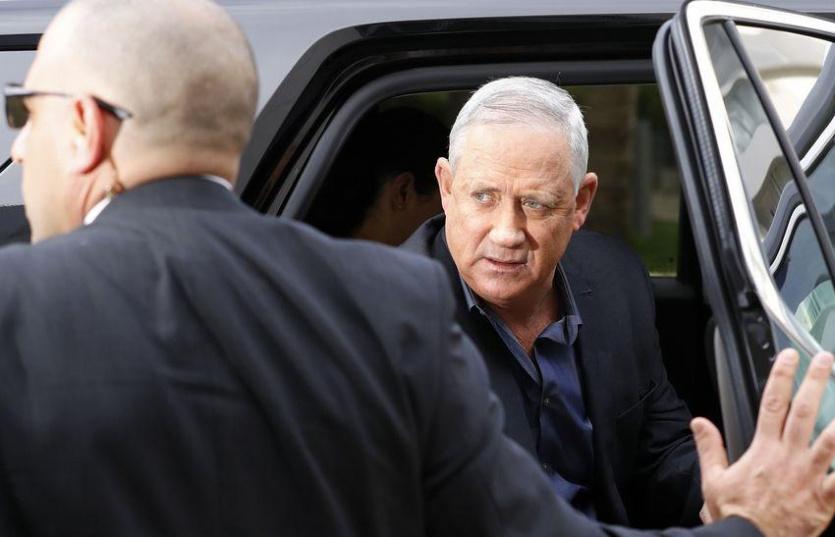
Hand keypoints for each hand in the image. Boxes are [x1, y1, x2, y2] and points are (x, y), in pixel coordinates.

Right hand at [693, 349, 834, 536]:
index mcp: (763, 450)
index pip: (772, 404)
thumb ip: (710, 448)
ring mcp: (810, 477)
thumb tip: (699, 422)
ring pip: (833, 441)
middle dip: (816, 383)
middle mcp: (789, 458)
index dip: (781, 377)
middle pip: (805, 412)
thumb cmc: (735, 516)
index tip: (789, 357)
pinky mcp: (825, 499)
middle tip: (826, 361)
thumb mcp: (713, 481)